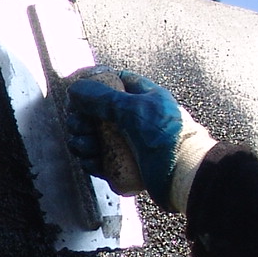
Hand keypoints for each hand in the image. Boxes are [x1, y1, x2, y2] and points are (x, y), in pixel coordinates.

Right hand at [62, 69, 210, 210]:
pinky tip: (92, 161)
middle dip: (81, 120)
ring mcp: (128, 143)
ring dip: (83, 141)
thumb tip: (74, 89)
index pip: (112, 82)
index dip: (92, 85)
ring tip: (88, 146)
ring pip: (94, 138)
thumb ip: (102, 98)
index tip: (76, 94)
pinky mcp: (124, 166)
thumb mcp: (133, 109)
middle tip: (80, 126)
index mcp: (142, 97)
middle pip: (95, 113)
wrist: (183, 174)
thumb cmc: (166, 136)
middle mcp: (133, 118)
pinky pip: (99, 160)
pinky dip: (90, 161)